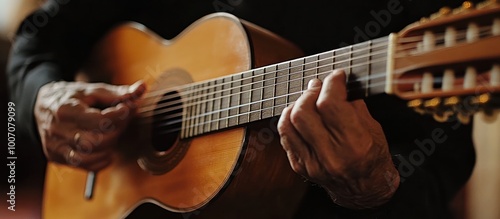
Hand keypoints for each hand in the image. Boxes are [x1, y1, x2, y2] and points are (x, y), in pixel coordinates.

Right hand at [34, 81, 145, 170]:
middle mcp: (58, 130)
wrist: (39, 105)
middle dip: (116, 132)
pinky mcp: (56, 157)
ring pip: (88, 156)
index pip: (100, 120)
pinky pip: (82, 166)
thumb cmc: (70, 97)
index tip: (129, 108)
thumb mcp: (92, 90)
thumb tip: (142, 88)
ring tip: (113, 135)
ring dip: (108, 148)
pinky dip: (99, 162)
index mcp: (65, 110)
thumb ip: (118, 92)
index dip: (120, 116)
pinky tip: (107, 151)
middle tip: (123, 122)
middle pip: (95, 140)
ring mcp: (55, 146)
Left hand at [277, 70, 398, 208]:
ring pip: (289, 124)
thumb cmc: (374, 158)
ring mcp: (312, 163)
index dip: (331, 84)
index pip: (330, 105)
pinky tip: (298, 115)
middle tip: (319, 86)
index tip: (336, 76)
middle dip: (310, 92)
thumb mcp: (375, 130)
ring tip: (307, 99)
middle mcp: (331, 155)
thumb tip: (336, 87)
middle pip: (304, 112)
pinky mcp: (301, 167)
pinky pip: (285, 137)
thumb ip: (355, 107)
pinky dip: (289, 121)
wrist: (365, 191)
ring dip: (296, 104)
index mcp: (354, 144)